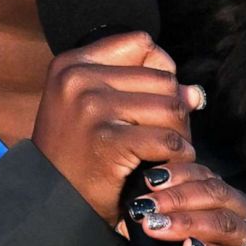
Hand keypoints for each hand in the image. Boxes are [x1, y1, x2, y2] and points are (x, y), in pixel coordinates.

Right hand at [30, 32, 205, 225]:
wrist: (49, 201)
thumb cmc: (75, 154)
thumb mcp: (92, 108)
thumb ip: (140, 89)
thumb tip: (195, 93)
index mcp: (73, 64)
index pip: (141, 44)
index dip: (160, 71)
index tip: (155, 99)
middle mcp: (79, 79)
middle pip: (163, 78)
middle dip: (176, 108)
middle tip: (168, 134)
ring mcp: (92, 108)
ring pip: (171, 107)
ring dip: (180, 133)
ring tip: (168, 151)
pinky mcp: (109, 141)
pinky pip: (167, 140)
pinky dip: (178, 155)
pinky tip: (167, 165)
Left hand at [127, 164, 245, 245]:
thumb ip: (186, 232)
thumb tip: (145, 217)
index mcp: (239, 208)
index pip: (209, 179)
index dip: (179, 175)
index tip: (149, 179)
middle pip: (216, 196)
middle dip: (176, 197)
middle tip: (146, 205)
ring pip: (225, 224)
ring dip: (187, 222)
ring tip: (158, 225)